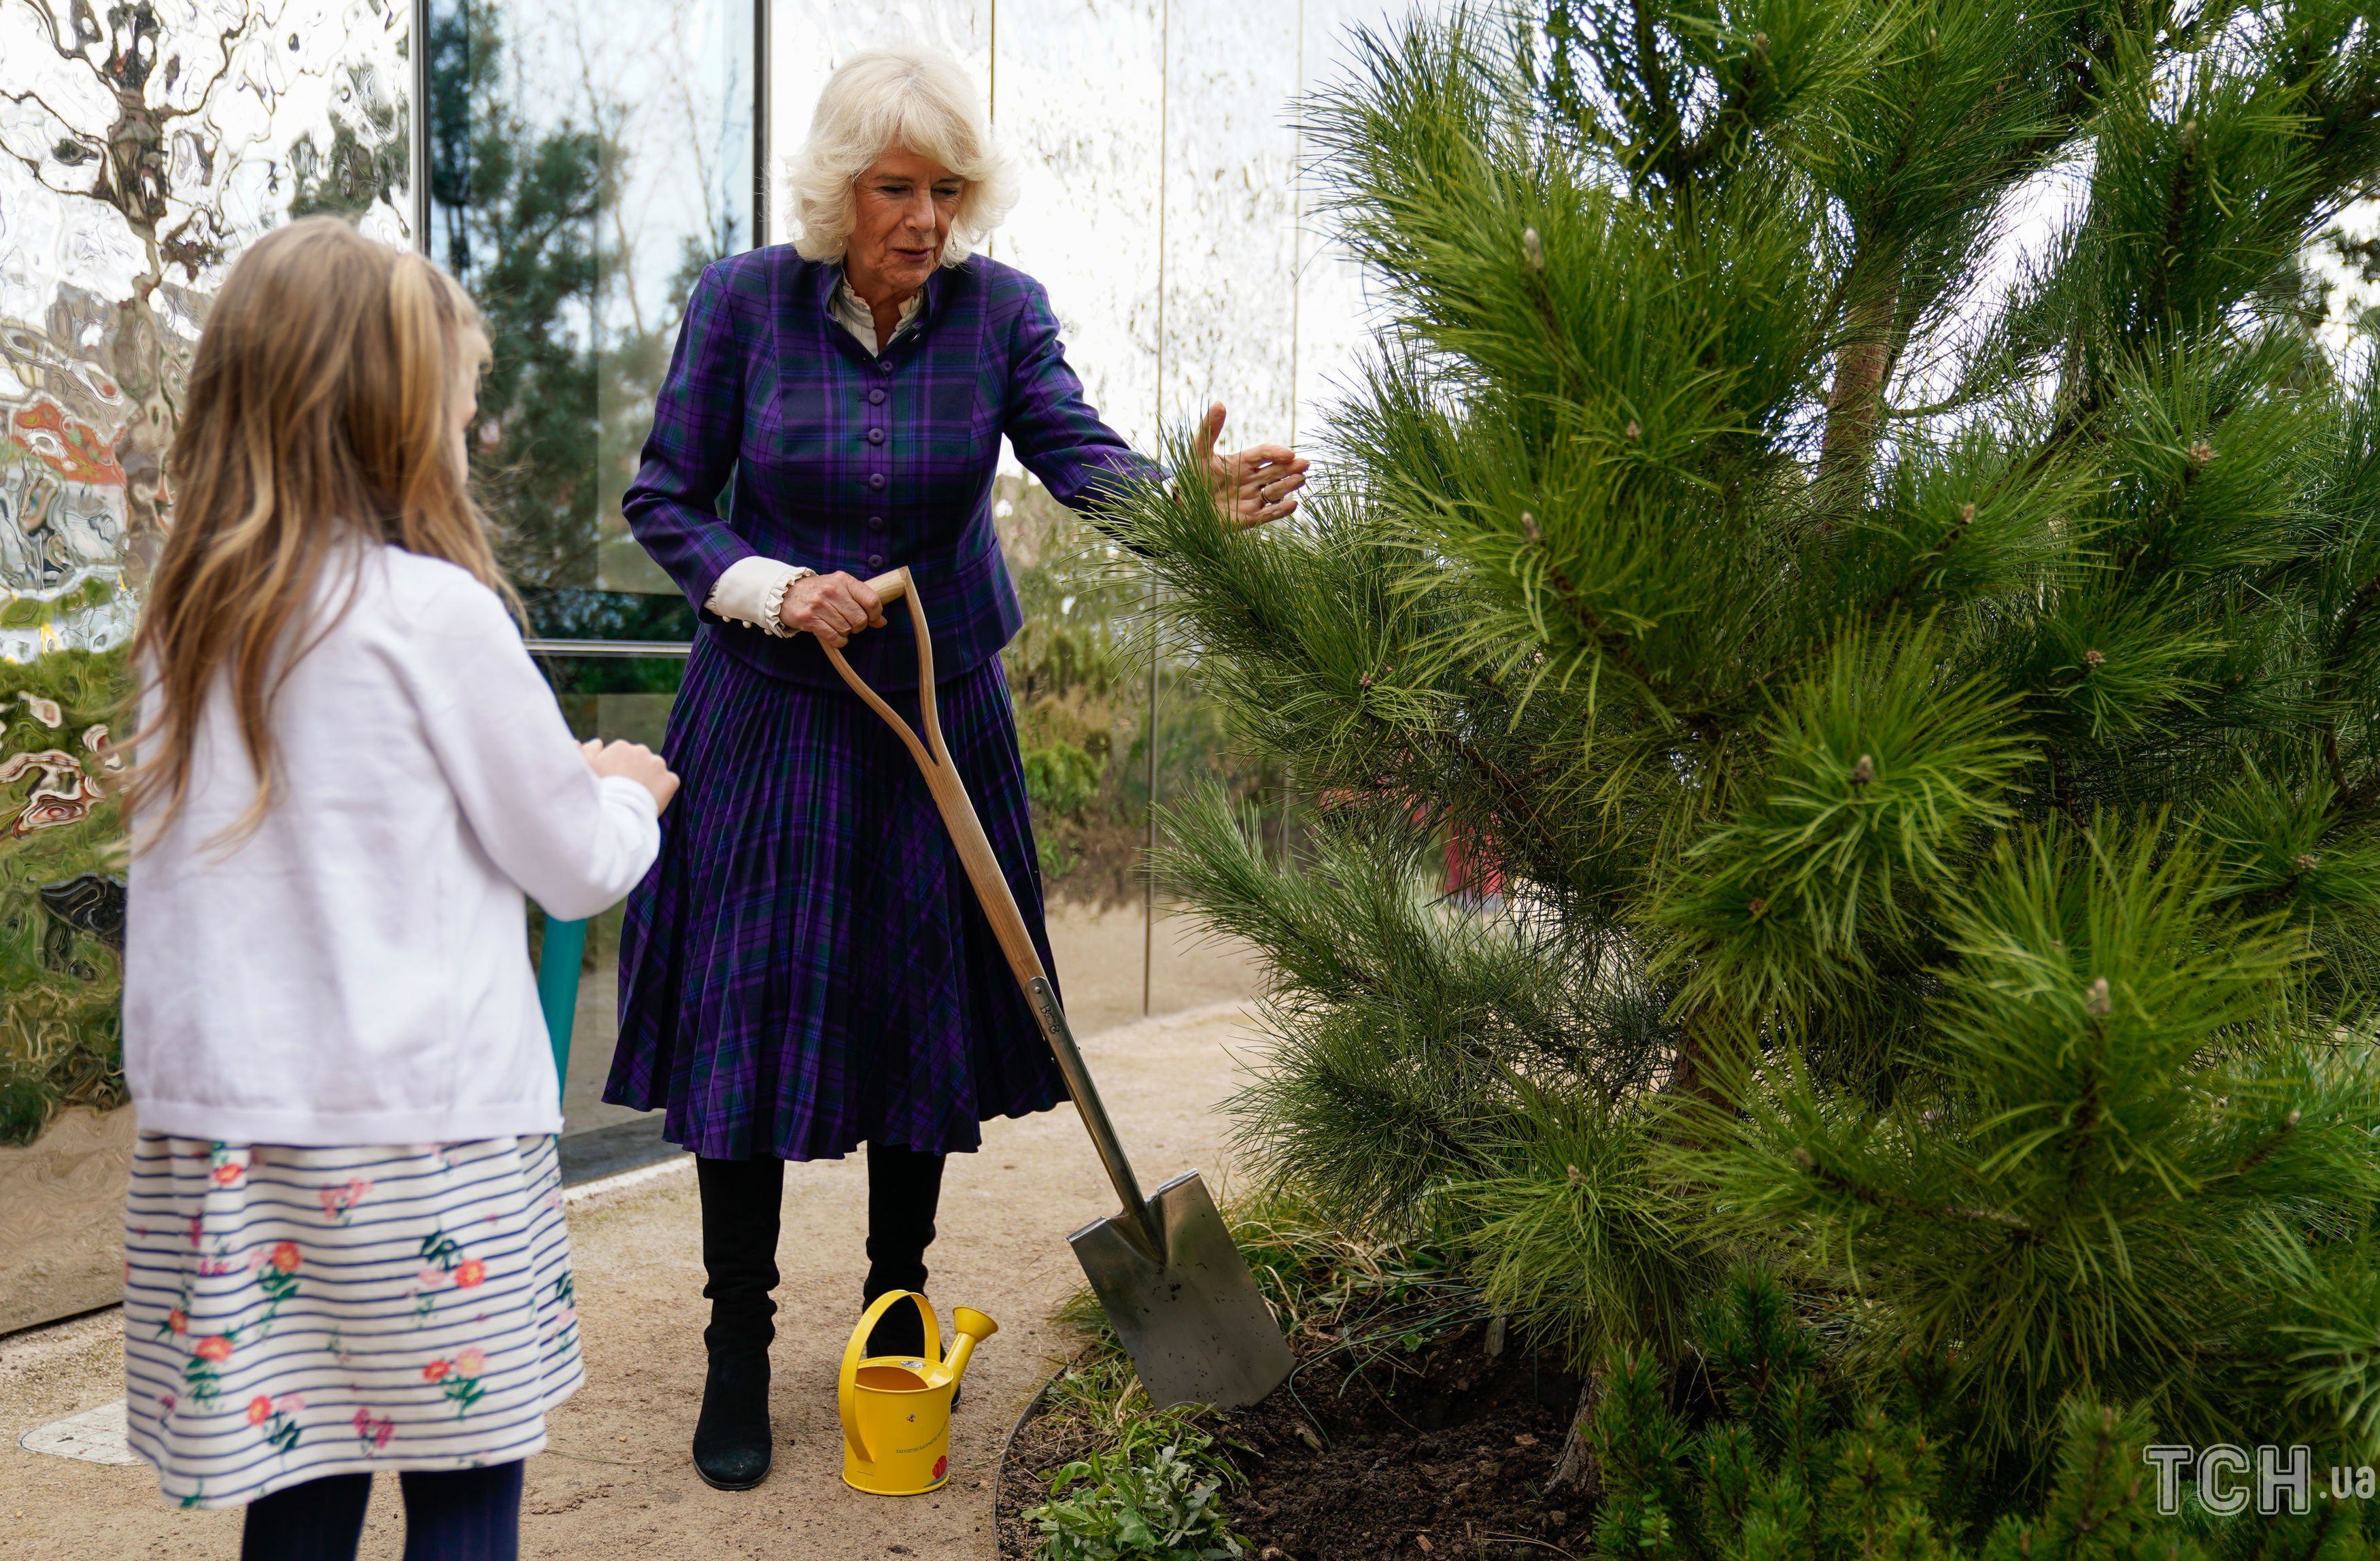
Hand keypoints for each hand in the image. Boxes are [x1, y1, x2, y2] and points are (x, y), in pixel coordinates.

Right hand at [581, 739, 680, 813]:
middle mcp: (642, 751)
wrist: (616, 813)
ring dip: (649, 780)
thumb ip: (587, 751)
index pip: (622, 756)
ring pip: (655, 771)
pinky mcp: (671, 780)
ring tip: (637, 797)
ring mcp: (658, 765)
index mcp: (621, 746)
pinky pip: (668, 783)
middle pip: (640, 762)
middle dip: (635, 773)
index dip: (617, 771)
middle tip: (626, 792)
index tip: (613, 784)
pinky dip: (663, 791)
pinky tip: (650, 800)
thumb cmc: (596, 792)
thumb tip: (597, 742)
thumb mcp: (584, 770)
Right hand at [778, 570, 885, 647]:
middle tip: (851, 623)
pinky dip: (838, 640)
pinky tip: (835, 635)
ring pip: (847, 629)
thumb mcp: (840, 588)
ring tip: (838, 625)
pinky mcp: (809, 619)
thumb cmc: (818, 591)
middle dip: (859, 626)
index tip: (872, 618)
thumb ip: (862, 601)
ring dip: (846, 632)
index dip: (876, 614)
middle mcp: (832, 590)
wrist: (786, 592)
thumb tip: (881, 621)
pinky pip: (834, 637)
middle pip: (860, 619)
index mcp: (843, 580)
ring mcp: (819, 605)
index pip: (871, 600)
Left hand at [1196, 403, 1307, 528]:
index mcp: (1242, 462)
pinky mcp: (1249, 518)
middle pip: (1276, 472)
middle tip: (1304, 464)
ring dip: (1288, 485)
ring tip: (1300, 480)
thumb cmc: (1192, 477)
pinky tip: (1292, 504)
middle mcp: (1251, 480)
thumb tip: (1219, 404)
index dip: (1276, 453)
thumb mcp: (1199, 451)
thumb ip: (1209, 428)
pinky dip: (1281, 510)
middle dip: (1291, 468)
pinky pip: (1268, 514)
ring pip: (1275, 491)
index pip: (1264, 454)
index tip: (1288, 454)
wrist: (1184, 506)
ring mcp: (1252, 499)